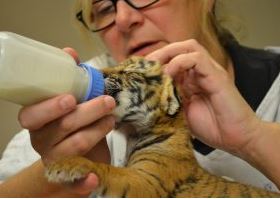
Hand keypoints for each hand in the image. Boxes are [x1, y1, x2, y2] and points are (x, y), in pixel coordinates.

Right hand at [18, 48, 115, 194]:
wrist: (71, 157)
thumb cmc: (70, 123)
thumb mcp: (67, 102)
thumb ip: (67, 78)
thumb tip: (69, 53)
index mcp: (37, 121)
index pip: (32, 115)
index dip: (50, 107)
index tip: (70, 98)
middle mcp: (42, 141)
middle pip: (62, 127)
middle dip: (87, 112)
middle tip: (107, 101)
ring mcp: (55, 160)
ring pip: (75, 146)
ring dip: (97, 131)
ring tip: (112, 118)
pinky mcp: (69, 176)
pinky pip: (74, 183)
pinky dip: (83, 183)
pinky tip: (93, 179)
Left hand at [146, 40, 260, 155]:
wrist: (237, 138)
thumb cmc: (211, 127)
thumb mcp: (180, 113)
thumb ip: (167, 100)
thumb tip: (145, 97)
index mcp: (191, 79)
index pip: (171, 59)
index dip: (154, 62)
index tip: (139, 72)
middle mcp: (200, 72)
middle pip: (179, 48)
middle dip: (159, 53)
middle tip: (145, 66)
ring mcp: (210, 72)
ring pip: (189, 47)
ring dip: (168, 53)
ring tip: (155, 66)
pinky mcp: (217, 77)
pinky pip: (198, 59)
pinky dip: (181, 62)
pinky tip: (170, 74)